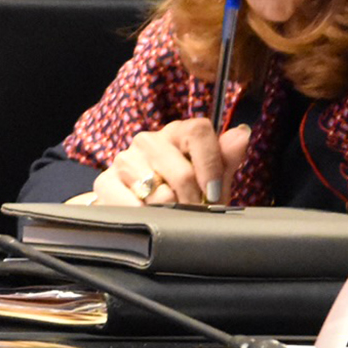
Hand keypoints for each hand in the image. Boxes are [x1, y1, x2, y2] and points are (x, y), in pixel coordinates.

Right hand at [90, 120, 252, 207]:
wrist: (144, 211)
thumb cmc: (184, 193)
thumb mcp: (211, 179)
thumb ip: (226, 159)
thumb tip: (242, 133)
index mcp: (178, 133)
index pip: (198, 130)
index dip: (211, 164)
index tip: (215, 193)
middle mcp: (149, 140)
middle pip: (182, 172)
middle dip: (194, 201)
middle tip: (194, 213)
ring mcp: (125, 159)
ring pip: (160, 193)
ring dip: (170, 212)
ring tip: (171, 215)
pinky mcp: (105, 181)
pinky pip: (132, 204)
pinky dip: (146, 216)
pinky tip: (148, 215)